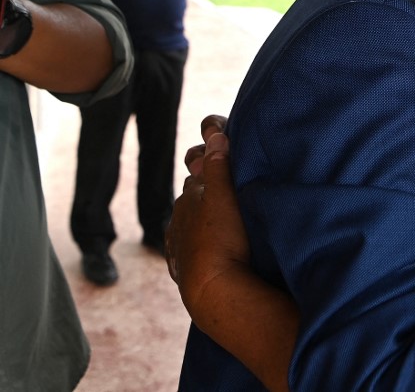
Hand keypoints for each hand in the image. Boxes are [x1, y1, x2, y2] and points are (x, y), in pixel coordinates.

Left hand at [166, 117, 250, 322]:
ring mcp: (181, 237)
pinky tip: (207, 236)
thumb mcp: (226, 198)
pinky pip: (187, 238)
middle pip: (194, 182)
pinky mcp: (182, 261)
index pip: (199, 157)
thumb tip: (214, 134)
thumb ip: (220, 166)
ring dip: (204, 204)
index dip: (210, 141)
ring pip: (190, 210)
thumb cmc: (223, 241)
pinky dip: (197, 231)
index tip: (218, 126)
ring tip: (226, 204)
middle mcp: (183, 210)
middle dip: (207, 171)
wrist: (212, 292)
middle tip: (228, 164)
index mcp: (194, 191)